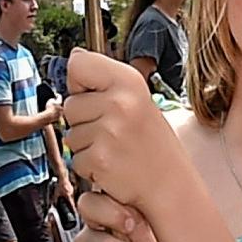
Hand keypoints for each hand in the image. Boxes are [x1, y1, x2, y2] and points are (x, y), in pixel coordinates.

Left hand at [60, 48, 187, 214]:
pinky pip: (76, 160)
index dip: (81, 83)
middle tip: (114, 132)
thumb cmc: (153, 145)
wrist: (171, 184)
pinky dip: (89, 167)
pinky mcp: (99, 158)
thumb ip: (105, 79)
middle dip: (84, 121)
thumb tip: (75, 57)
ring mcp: (109, 131)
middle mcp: (120, 102)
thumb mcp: (138, 99)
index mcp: (130, 82)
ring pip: (70, 135)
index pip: (79, 65)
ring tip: (115, 149)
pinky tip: (113, 165)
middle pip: (69, 104)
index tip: (98, 96)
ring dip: (87, 146)